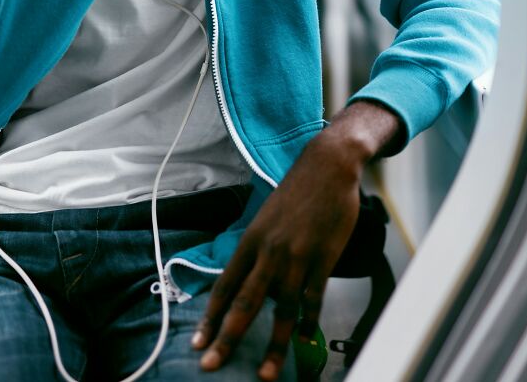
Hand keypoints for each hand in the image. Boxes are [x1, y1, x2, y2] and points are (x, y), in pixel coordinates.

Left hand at [192, 103, 401, 379]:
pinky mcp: (322, 258)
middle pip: (244, 302)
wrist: (327, 167)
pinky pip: (312, 298)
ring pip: (280, 309)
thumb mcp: (268, 218)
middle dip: (227, 338)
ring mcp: (296, 256)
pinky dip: (307, 322)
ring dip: (272, 345)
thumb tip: (256, 284)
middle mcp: (269, 251)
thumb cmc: (298, 192)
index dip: (210, 317)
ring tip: (266, 373)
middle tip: (213, 364)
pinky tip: (303, 339)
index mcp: (251, 240)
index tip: (199, 343)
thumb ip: (261, 252)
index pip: (225, 285)